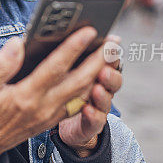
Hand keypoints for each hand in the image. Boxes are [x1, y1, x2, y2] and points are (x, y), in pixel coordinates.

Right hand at [0, 26, 112, 158]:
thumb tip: (19, 43)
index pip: (55, 68)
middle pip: (78, 81)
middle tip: (113, 41)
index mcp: (25, 96)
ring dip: (99, 73)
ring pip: (82, 93)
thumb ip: (1, 64)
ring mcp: (50, 116)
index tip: (89, 31)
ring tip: (110, 53)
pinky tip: (97, 73)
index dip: (73, 48)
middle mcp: (43, 108)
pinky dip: (90, 87)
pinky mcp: (52, 120)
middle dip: (98, 60)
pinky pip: (77, 103)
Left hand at [58, 37, 122, 156]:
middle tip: (104, 67)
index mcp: (92, 70)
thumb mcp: (55, 68)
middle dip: (110, 72)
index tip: (112, 42)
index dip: (110, 52)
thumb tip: (51, 36)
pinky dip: (94, 115)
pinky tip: (88, 109)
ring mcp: (96, 107)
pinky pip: (95, 122)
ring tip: (97, 88)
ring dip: (103, 94)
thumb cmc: (52, 86)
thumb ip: (61, 54)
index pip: (106, 60)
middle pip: (112, 79)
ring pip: (106, 100)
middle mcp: (99, 87)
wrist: (50, 121)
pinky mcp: (89, 126)